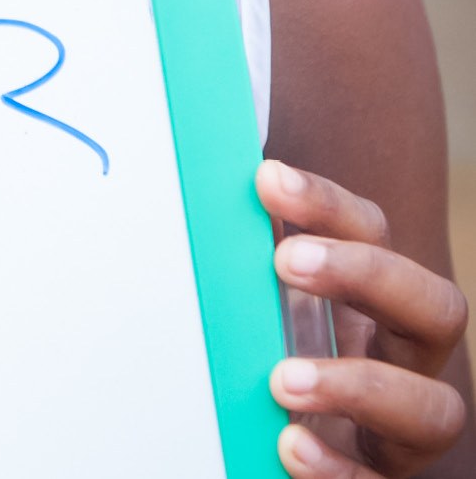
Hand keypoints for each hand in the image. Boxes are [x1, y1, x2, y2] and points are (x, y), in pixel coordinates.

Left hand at [259, 161, 467, 475]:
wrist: (289, 441)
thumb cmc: (271, 353)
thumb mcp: (262, 299)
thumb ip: (241, 251)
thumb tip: (193, 186)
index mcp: (372, 300)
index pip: (374, 233)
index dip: (328, 204)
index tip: (267, 180)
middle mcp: (404, 359)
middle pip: (436, 306)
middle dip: (365, 275)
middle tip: (285, 262)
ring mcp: (403, 430)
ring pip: (433, 409)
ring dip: (359, 387)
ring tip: (281, 380)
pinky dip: (339, 469)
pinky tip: (291, 445)